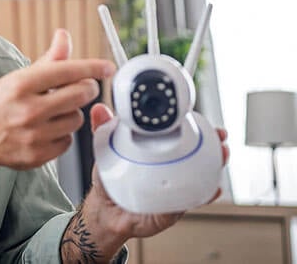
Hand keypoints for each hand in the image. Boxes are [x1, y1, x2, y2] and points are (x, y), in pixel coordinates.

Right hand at [0, 30, 114, 170]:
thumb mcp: (17, 78)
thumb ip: (48, 60)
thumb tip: (64, 36)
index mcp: (21, 84)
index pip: (67, 71)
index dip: (92, 67)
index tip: (108, 67)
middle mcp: (28, 109)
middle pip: (80, 95)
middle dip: (87, 88)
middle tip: (83, 87)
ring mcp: (33, 135)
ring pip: (77, 119)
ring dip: (72, 113)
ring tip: (54, 112)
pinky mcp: (38, 155)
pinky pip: (68, 141)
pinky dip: (63, 134)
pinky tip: (47, 130)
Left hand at [84, 103, 229, 239]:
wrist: (106, 210)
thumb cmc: (111, 178)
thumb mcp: (105, 150)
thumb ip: (103, 129)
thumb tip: (99, 109)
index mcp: (156, 151)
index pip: (179, 135)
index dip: (195, 125)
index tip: (203, 119)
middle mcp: (169, 168)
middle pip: (198, 153)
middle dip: (214, 144)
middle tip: (219, 138)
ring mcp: (174, 186)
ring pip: (201, 175)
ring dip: (215, 166)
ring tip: (220, 158)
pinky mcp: (173, 206)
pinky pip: (192, 200)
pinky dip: (204, 194)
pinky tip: (212, 189)